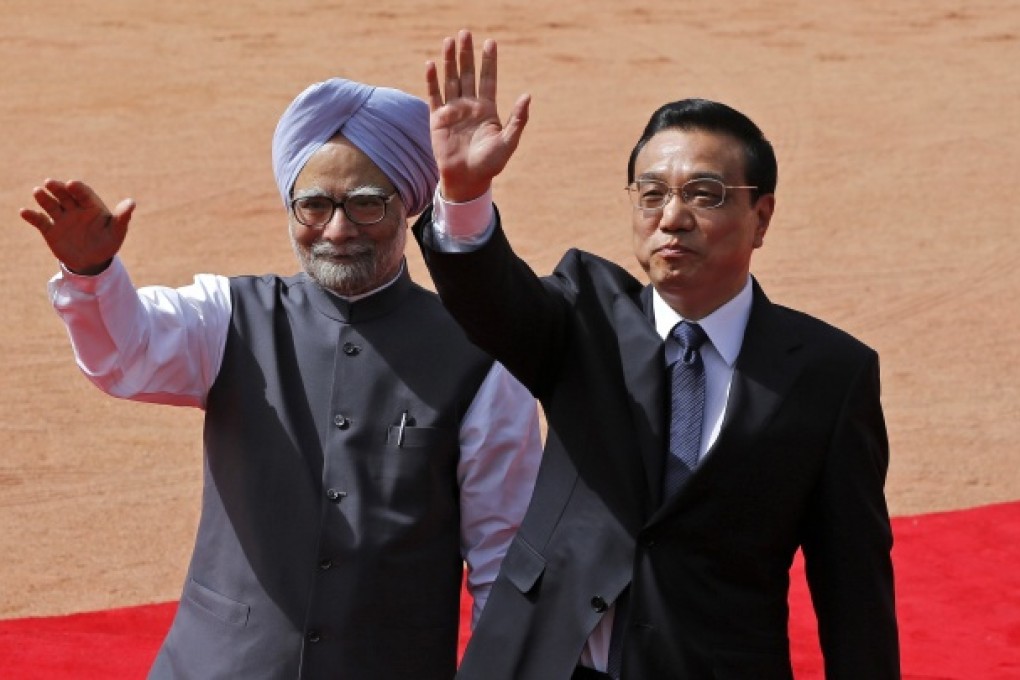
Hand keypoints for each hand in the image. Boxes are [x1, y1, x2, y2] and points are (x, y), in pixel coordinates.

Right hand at [19, 179, 133, 274]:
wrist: (93, 261)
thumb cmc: (108, 242)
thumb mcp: (117, 231)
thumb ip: (122, 217)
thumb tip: (132, 202)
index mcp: (91, 206)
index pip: (84, 194)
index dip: (78, 189)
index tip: (72, 184)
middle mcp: (75, 209)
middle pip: (65, 195)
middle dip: (58, 188)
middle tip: (49, 182)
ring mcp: (62, 218)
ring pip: (51, 205)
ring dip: (44, 198)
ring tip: (38, 191)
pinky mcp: (50, 230)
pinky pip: (40, 221)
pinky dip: (32, 216)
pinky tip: (24, 212)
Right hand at [425, 30, 529, 202]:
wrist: (468, 179)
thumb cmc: (490, 164)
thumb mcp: (508, 142)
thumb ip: (518, 119)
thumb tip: (527, 95)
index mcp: (487, 109)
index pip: (488, 79)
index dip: (489, 61)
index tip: (490, 42)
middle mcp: (469, 106)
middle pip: (468, 74)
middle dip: (466, 54)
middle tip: (465, 33)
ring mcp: (453, 111)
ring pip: (451, 80)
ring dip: (449, 61)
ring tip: (449, 41)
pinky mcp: (437, 119)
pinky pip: (434, 96)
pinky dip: (432, 81)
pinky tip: (431, 64)